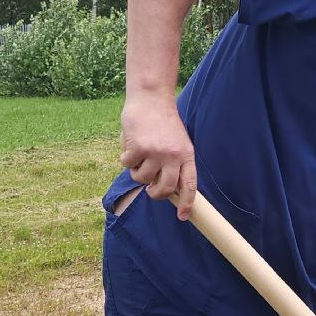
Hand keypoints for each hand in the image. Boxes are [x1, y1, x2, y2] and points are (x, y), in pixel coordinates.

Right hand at [120, 95, 196, 219]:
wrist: (151, 98)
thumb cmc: (163, 123)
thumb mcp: (178, 143)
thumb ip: (175, 163)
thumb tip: (167, 189)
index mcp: (186, 155)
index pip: (189, 185)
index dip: (187, 203)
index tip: (183, 217)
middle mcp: (173, 156)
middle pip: (164, 189)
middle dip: (155, 194)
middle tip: (150, 190)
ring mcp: (155, 152)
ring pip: (141, 178)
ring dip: (136, 171)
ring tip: (139, 155)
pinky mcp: (137, 147)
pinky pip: (127, 164)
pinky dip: (125, 157)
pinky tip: (130, 143)